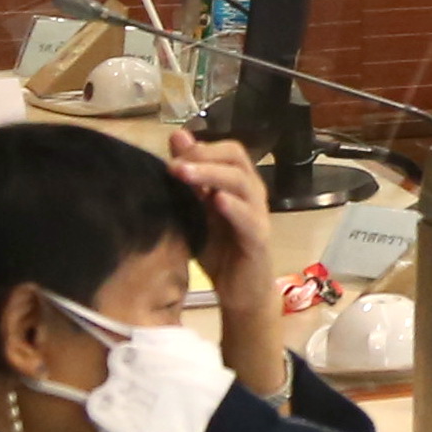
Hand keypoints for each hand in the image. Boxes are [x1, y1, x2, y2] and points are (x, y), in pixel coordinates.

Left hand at [160, 128, 289, 392]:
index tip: (172, 153)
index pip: (228, 150)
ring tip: (184, 174)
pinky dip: (233, 207)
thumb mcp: (197, 212)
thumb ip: (190, 179)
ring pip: (242, 183)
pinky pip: (249, 219)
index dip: (202, 147)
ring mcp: (258, 215)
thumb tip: (176, 138)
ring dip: (212, 175)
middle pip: (236, 159)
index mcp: (239, 184)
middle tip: (174, 164)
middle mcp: (252, 193)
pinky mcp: (259, 239)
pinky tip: (216, 201)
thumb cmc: (219, 252)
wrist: (241, 293)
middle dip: (204, 156)